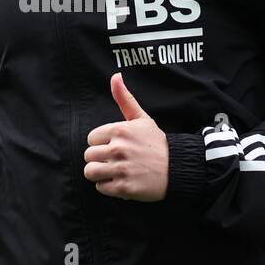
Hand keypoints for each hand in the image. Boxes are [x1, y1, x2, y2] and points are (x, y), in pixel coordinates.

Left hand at [83, 72, 168, 200]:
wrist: (176, 168)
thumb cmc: (156, 143)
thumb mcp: (141, 118)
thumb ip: (125, 99)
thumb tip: (115, 76)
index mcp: (119, 130)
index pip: (91, 139)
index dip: (101, 143)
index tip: (114, 146)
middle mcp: (118, 149)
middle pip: (88, 156)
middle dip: (99, 159)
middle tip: (115, 160)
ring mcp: (120, 169)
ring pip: (90, 172)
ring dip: (100, 174)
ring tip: (114, 171)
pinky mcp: (123, 188)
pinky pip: (100, 187)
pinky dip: (108, 187)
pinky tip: (121, 180)